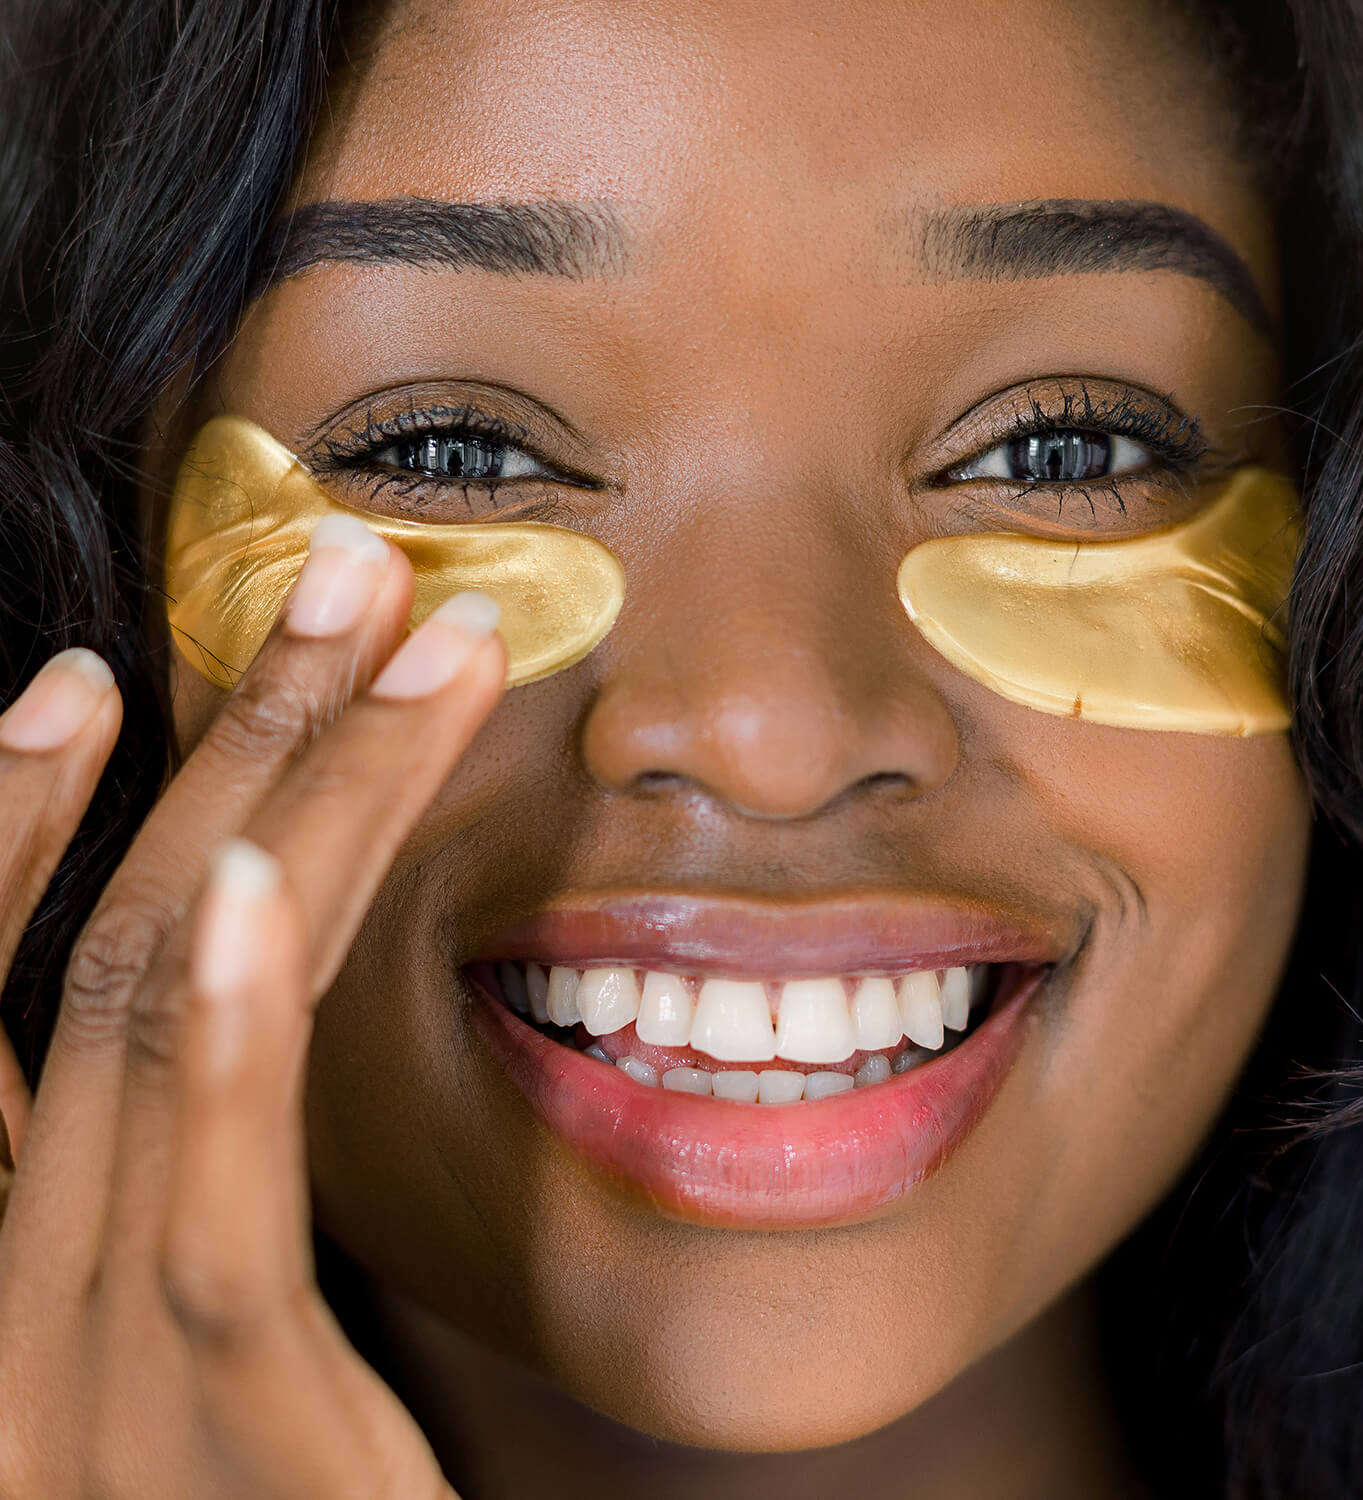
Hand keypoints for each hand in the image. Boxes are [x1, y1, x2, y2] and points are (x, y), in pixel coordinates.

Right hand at [0, 525, 506, 1498]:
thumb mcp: (214, 1373)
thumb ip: (199, 1218)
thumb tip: (237, 1024)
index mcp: (13, 1284)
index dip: (7, 832)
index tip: (85, 679)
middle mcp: (8, 1314)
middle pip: (110, 965)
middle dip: (226, 746)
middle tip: (340, 574)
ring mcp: (77, 1388)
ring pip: (159, 1033)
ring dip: (274, 804)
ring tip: (371, 631)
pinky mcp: (206, 1453)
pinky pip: (199, 1218)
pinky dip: (221, 1038)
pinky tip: (264, 882)